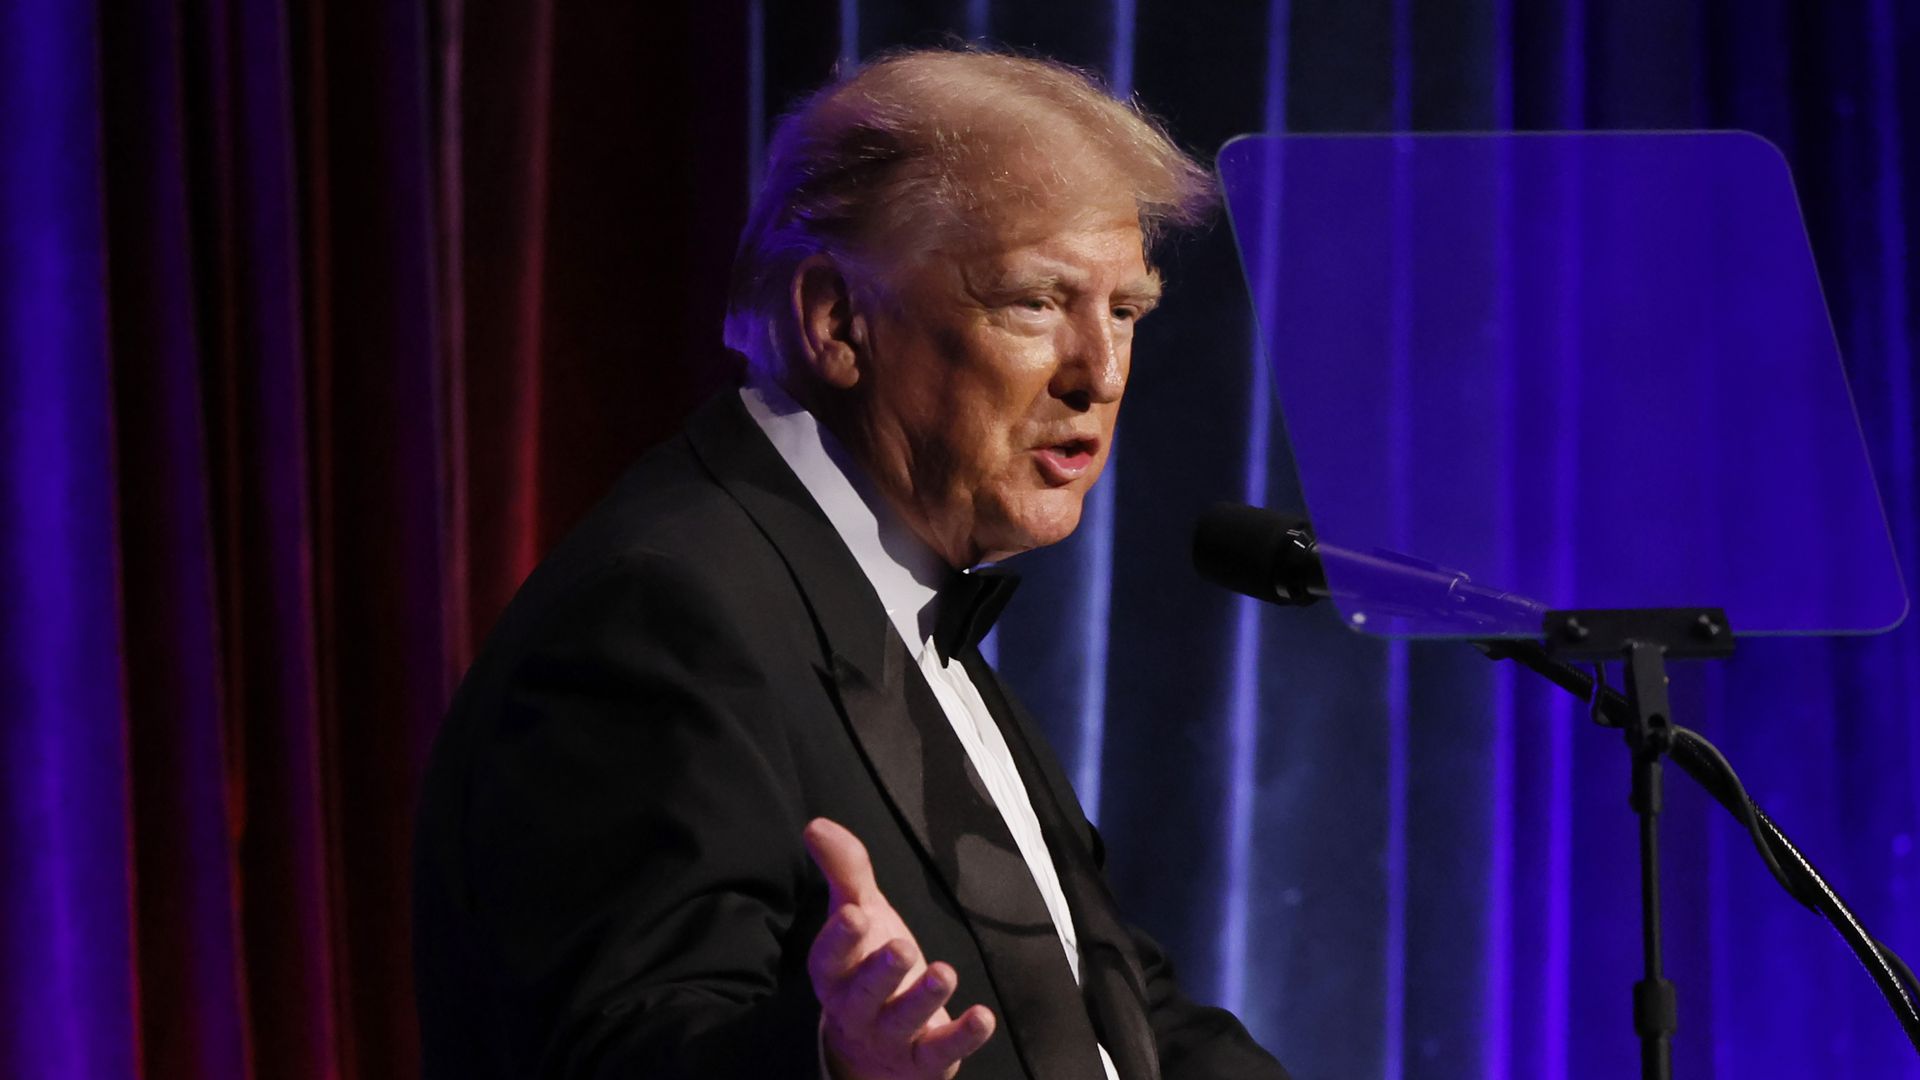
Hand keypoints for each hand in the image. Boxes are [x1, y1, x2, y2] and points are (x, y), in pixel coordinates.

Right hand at [804, 818, 996, 1078]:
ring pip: (902, 1021)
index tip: (856, 914)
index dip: (841, 939)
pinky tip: (983, 1016)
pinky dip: (963, 1036)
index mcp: (836, 972)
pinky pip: (941, 1050)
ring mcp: (890, 1037)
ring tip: (944, 973)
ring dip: (923, 999)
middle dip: (881, 971)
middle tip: (902, 947)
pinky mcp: (924, 1059)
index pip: (830, 958)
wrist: (875, 1050)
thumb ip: (844, 871)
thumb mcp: (859, 914)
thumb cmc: (866, 967)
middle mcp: (856, 1008)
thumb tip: (816, 825)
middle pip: (864, 993)